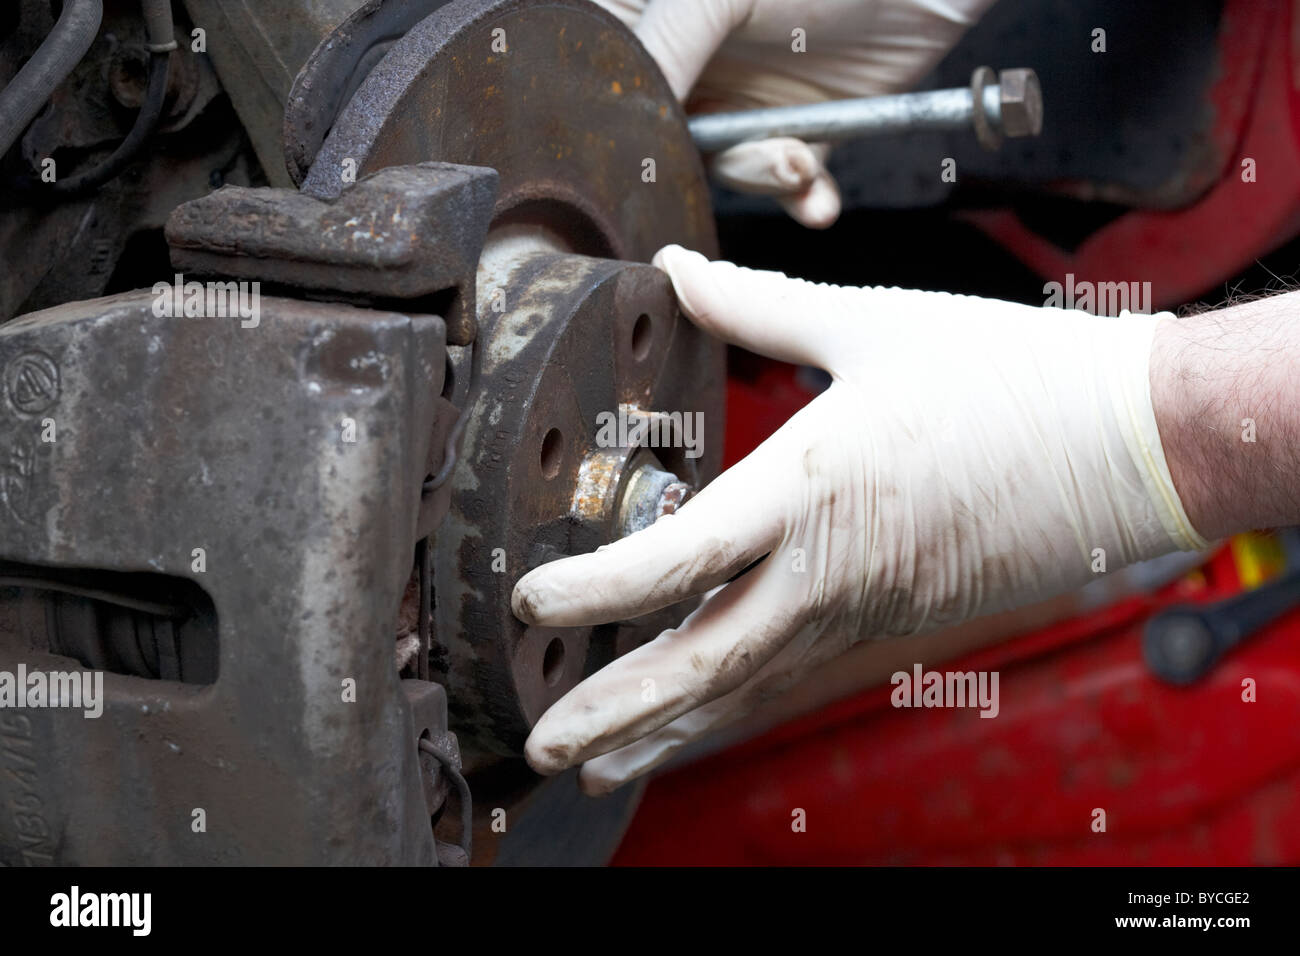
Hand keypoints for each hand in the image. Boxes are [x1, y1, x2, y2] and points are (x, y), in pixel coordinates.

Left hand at [512, 245, 1206, 794]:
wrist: (1127, 449)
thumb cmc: (1004, 377)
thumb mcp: (870, 325)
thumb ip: (756, 306)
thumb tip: (677, 270)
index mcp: (812, 487)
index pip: (678, 557)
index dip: (594, 588)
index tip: (527, 600)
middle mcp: (828, 571)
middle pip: (700, 659)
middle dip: (612, 706)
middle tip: (539, 740)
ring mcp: (864, 614)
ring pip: (744, 689)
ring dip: (661, 729)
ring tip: (594, 763)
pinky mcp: (892, 629)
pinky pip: (795, 682)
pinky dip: (730, 712)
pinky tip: (693, 727)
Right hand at [594, 0, 997, 226]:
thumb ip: (661, 49)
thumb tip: (621, 121)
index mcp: (655, 20)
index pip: (613, 86)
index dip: (625, 127)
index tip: (651, 155)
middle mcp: (695, 65)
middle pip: (667, 141)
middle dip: (712, 163)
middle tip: (757, 157)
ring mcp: (745, 101)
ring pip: (726, 170)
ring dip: (765, 179)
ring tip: (798, 162)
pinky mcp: (800, 130)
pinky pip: (785, 185)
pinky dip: (804, 199)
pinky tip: (818, 199)